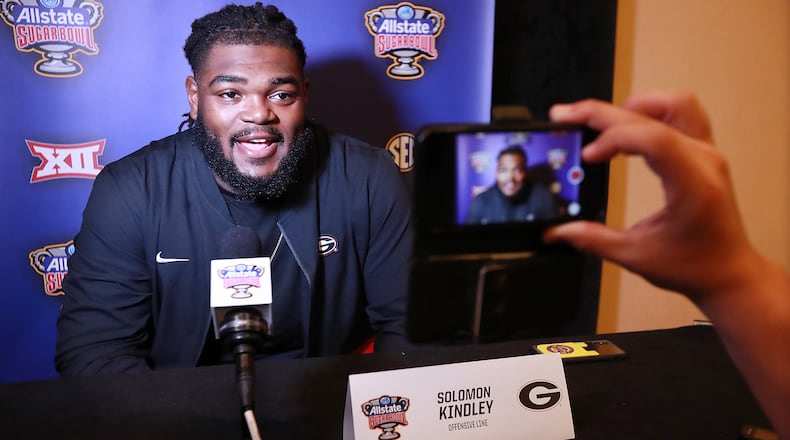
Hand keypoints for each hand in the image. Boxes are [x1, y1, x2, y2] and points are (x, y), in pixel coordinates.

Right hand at [544, 90, 760, 299]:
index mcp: (693, 183)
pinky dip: (649, 113)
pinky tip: (626, 129)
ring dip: (633, 106)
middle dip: (603, 114)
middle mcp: (704, 160)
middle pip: (652, 114)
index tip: (587, 156)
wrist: (729, 272)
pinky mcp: (703, 153)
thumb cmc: (696, 265)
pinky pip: (681, 115)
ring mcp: (707, 153)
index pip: (653, 137)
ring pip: (674, 103)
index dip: (613, 139)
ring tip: (601, 121)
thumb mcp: (637, 256)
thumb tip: (558, 231)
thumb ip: (593, 240)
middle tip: (566, 116)